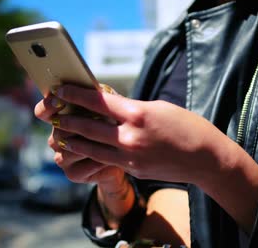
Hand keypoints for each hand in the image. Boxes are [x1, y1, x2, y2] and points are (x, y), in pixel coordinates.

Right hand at [35, 94, 125, 189]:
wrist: (125, 158)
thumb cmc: (114, 126)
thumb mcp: (108, 107)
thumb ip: (98, 97)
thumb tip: (95, 89)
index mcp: (60, 119)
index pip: (43, 112)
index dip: (48, 106)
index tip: (59, 100)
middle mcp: (56, 139)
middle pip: (58, 129)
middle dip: (80, 122)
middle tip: (101, 117)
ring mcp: (62, 158)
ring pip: (69, 147)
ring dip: (91, 141)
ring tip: (111, 137)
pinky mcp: (73, 174)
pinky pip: (81, 165)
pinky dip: (98, 159)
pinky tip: (112, 155)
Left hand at [43, 84, 237, 185]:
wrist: (205, 159)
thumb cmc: (187, 127)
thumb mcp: (158, 108)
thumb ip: (131, 108)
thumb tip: (110, 106)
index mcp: (138, 114)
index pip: (97, 102)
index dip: (75, 95)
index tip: (60, 89)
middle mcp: (130, 136)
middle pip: (87, 127)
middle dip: (67, 119)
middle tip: (52, 113)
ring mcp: (129, 156)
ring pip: (90, 148)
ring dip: (72, 140)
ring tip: (60, 134)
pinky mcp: (132, 169)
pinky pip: (104, 160)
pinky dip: (90, 153)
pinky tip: (82, 149)